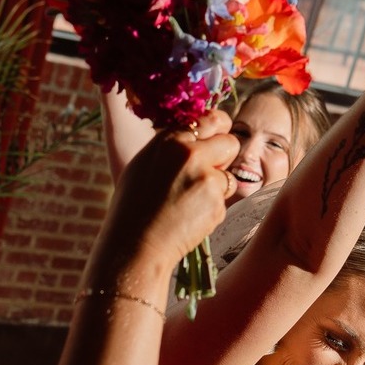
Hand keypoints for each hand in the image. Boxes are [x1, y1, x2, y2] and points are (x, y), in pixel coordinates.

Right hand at [114, 112, 237, 268]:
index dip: (218, 131)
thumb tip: (197, 138)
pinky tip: (189, 219)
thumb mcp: (144, 165)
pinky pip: (224, 201)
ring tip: (190, 203)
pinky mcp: (215, 202)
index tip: (217, 140)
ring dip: (218, 188)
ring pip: (229, 177)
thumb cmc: (134, 208)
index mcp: (168, 140)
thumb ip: (171, 149)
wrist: (135, 245)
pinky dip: (212, 210)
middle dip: (225, 158)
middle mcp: (188, 153)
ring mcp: (204, 177)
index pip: (209, 120)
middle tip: (210, 174)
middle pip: (230, 142)